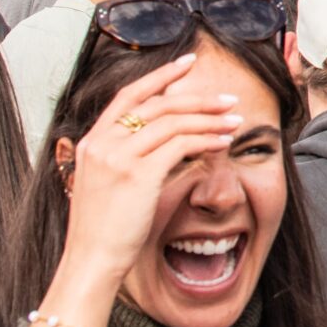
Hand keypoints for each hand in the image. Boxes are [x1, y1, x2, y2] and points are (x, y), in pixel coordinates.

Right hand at [39, 57, 241, 326]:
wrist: (91, 261)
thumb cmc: (104, 230)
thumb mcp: (107, 184)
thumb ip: (127, 159)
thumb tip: (168, 143)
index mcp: (91, 142)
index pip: (128, 96)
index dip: (159, 77)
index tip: (187, 64)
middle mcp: (102, 143)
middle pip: (157, 105)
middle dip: (197, 98)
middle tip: (228, 98)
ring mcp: (118, 157)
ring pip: (172, 121)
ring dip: (209, 117)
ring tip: (235, 119)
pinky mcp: (138, 175)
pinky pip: (180, 145)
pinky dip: (206, 138)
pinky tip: (224, 141)